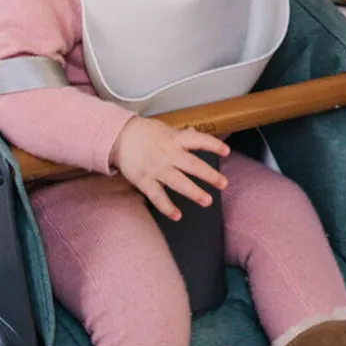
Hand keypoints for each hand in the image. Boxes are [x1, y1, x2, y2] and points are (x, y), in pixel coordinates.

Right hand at [111, 116, 229, 221]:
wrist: (118, 137)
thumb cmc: (144, 133)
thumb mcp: (166, 130)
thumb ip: (182, 136)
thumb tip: (196, 134)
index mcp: (175, 139)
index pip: (198, 140)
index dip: (213, 145)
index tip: (226, 151)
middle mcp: (168, 154)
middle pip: (192, 165)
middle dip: (210, 175)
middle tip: (223, 184)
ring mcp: (156, 168)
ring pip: (178, 183)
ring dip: (194, 193)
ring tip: (207, 201)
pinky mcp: (144, 180)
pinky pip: (157, 196)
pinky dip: (167, 207)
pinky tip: (177, 215)